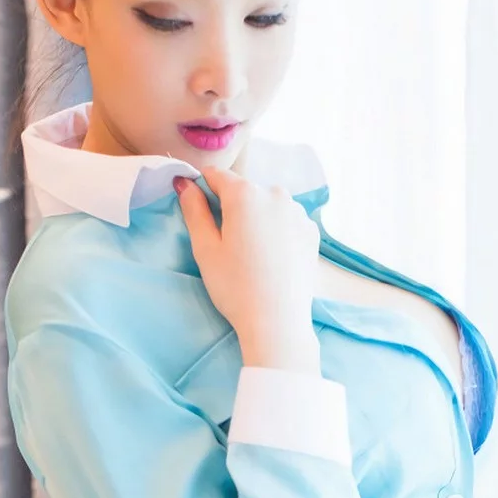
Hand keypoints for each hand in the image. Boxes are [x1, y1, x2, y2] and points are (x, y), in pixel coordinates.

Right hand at [173, 164, 321, 370]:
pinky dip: (277, 231)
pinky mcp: (311, 231)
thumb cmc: (235, 287)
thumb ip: (194, 210)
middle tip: (229, 244)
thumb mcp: (205, 248)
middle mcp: (275, 194)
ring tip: (253, 254)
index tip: (200, 211)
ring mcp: (297, 211)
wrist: (278, 322)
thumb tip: (186, 183)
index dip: (203, 189)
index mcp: (245, 194)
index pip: (216, 176)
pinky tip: (273, 258)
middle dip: (233, 208)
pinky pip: (287, 220)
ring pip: (268, 205)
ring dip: (257, 218)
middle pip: (245, 191)